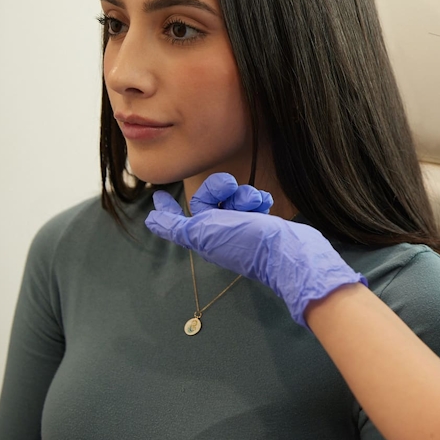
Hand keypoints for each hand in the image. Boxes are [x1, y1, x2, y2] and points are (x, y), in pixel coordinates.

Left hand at [145, 173, 366, 325]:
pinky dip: (260, 200)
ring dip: (245, 195)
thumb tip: (151, 220)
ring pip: (235, 196)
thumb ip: (176, 225)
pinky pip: (256, 201)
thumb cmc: (246, 243)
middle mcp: (221, 232)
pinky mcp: (264, 223)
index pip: (179, 219)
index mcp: (203, 236)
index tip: (158, 195)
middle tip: (230, 187)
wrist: (288, 252)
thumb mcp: (204, 232)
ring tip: (255, 205)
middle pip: (210, 198)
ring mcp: (243, 227)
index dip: (168, 208)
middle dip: (220, 188)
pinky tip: (266, 206)